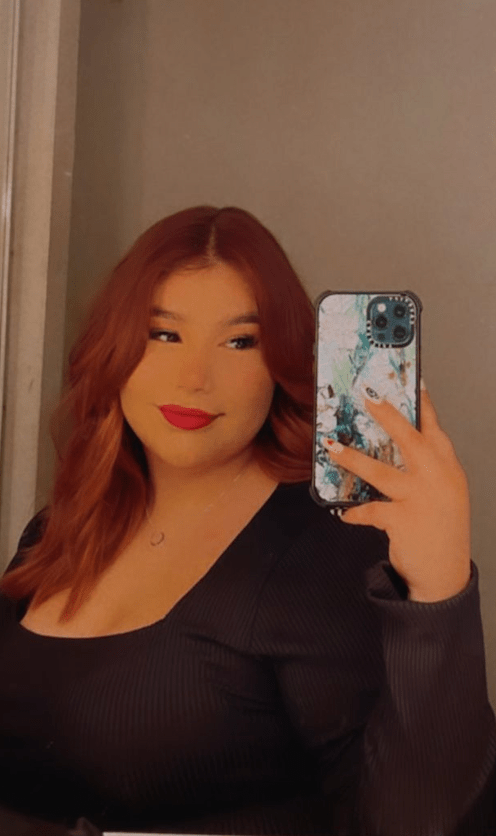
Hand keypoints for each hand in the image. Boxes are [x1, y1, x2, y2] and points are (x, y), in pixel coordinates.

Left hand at [323, 384, 470, 601]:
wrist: (446, 574)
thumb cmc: (441, 529)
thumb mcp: (444, 493)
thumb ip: (426, 469)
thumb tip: (396, 447)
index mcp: (447, 468)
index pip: (435, 429)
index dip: (423, 405)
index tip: (414, 381)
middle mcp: (437, 479)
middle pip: (410, 439)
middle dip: (387, 415)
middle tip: (367, 397)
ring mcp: (421, 498)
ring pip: (381, 471)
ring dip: (352, 458)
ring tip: (331, 447)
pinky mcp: (403, 520)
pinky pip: (370, 510)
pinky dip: (354, 511)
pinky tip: (344, 513)